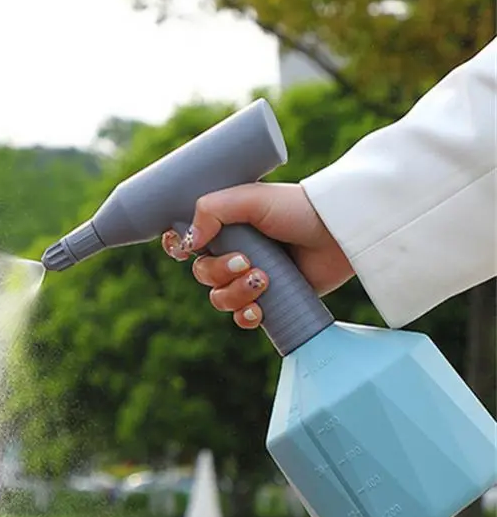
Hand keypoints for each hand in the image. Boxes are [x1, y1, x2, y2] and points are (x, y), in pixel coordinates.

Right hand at [161, 182, 354, 328]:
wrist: (339, 233)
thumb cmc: (297, 208)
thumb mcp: (251, 198)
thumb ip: (212, 209)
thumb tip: (188, 243)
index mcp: (225, 225)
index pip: (186, 240)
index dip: (178, 248)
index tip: (186, 250)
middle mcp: (234, 251)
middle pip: (202, 274)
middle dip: (219, 272)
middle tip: (247, 261)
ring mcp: (252, 277)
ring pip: (220, 298)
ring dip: (235, 294)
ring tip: (264, 280)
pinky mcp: (271, 300)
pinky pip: (242, 318)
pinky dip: (246, 317)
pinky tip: (259, 311)